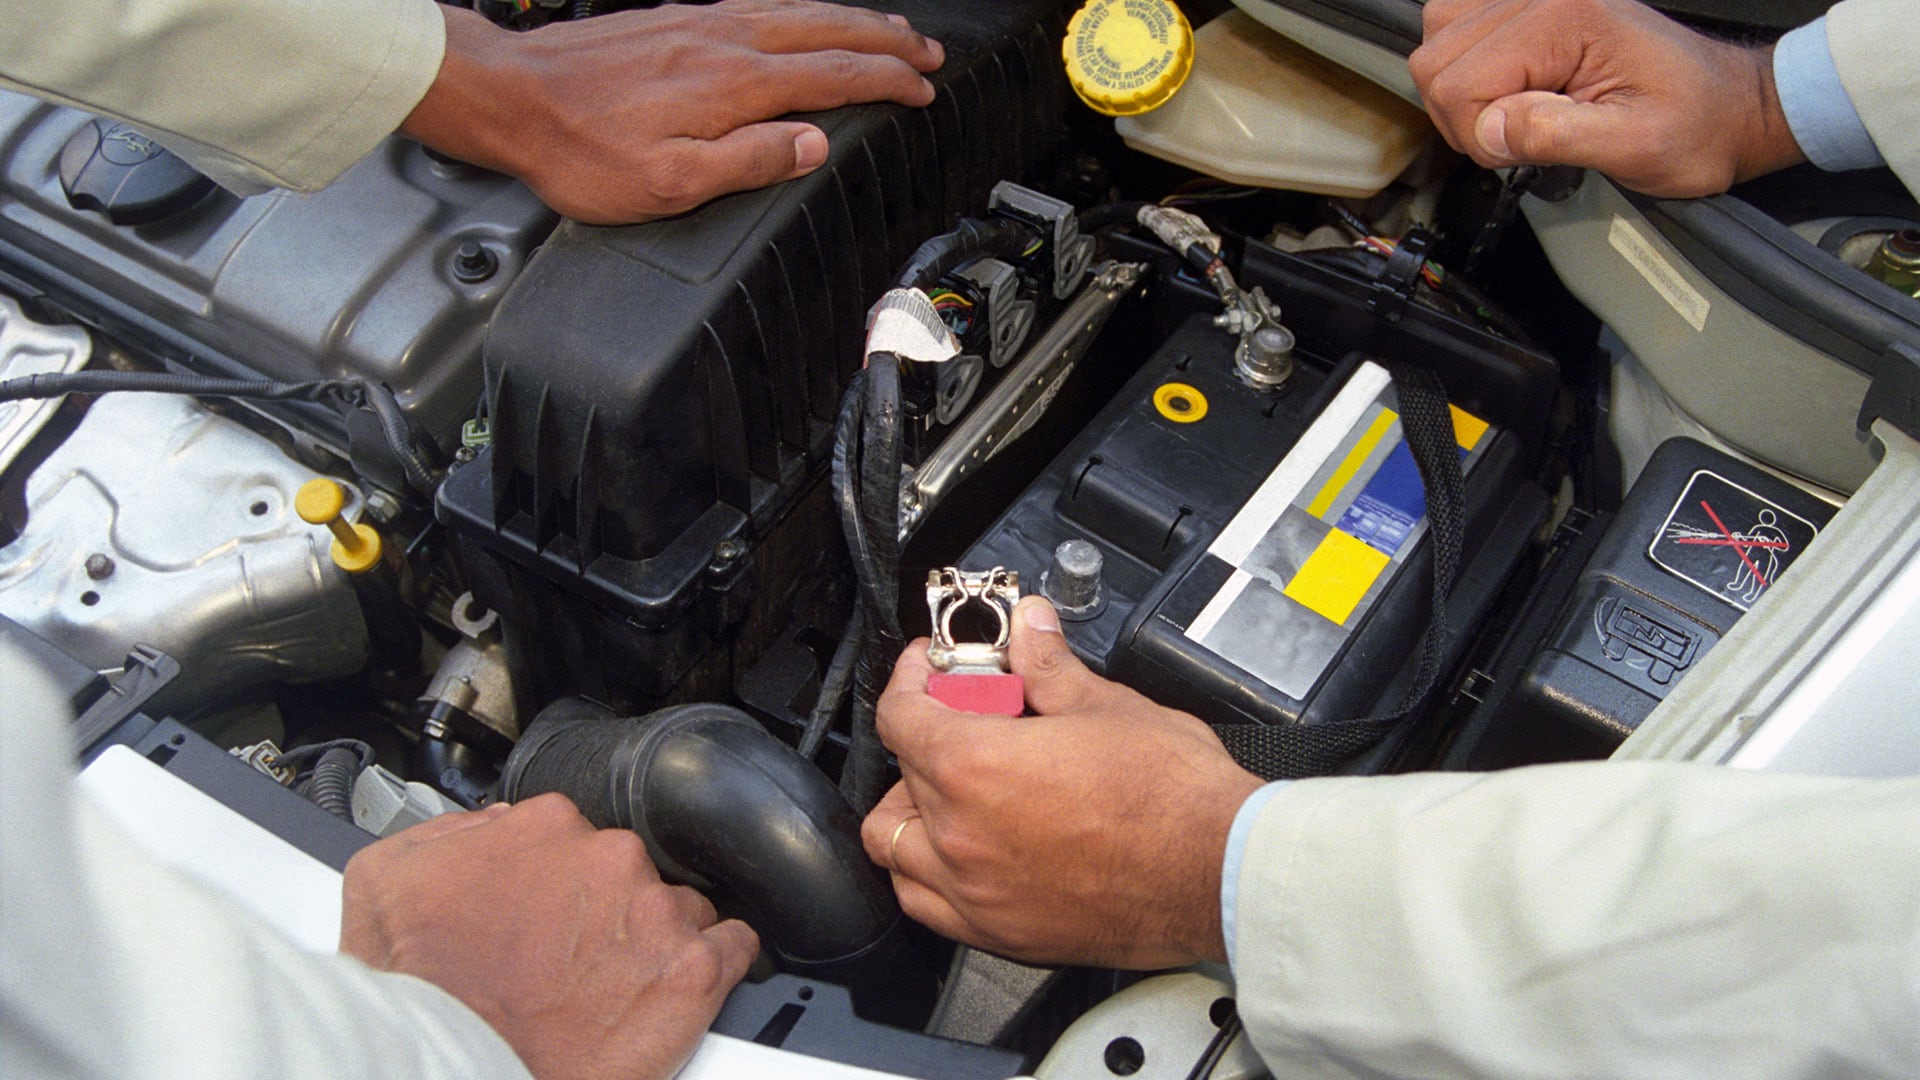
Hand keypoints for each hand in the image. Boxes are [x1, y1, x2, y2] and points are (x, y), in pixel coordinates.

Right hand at [340, 794, 758, 1079]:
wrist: (450, 1068)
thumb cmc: (422, 996)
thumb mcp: (386, 884)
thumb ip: (448, 836)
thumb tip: (489, 827)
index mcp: (545, 829)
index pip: (576, 837)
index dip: (561, 879)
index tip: (549, 911)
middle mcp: (609, 859)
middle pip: (629, 872)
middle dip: (607, 910)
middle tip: (573, 959)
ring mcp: (656, 914)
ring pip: (679, 908)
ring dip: (654, 939)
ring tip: (618, 984)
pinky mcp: (693, 972)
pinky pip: (735, 948)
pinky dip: (719, 963)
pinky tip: (684, 985)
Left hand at [402, 1, 944, 223]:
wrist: (511, 98)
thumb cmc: (580, 149)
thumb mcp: (669, 182)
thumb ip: (749, 161)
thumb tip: (813, 145)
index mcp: (733, 84)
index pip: (834, 75)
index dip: (886, 82)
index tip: (922, 88)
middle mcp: (723, 40)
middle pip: (825, 30)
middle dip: (884, 41)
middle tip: (926, 52)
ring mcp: (698, 23)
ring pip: (796, 11)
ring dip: (848, 20)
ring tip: (885, 28)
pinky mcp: (673, 19)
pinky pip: (761, 5)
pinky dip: (801, 11)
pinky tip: (803, 18)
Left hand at [862, 597, 1263, 968]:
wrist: (1218, 873)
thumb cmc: (1173, 798)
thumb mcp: (1107, 706)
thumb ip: (1049, 666)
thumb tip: (1030, 629)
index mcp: (974, 766)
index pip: (899, 714)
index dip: (910, 679)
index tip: (929, 670)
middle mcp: (960, 835)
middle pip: (900, 774)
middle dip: (927, 737)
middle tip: (969, 721)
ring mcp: (974, 891)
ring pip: (895, 847)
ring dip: (913, 810)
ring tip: (956, 789)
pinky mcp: (1000, 933)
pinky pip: (926, 904)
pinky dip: (928, 873)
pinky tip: (966, 850)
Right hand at [1409, 0, 1804, 196]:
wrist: (1727, 106)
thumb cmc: (1694, 125)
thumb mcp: (1635, 147)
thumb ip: (1557, 135)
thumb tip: (1489, 130)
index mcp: (1567, 21)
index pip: (1460, 82)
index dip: (1479, 134)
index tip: (1522, 150)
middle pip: (1436, 57)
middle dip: (1464, 113)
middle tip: (1517, 134)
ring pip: (1439, 35)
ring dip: (1461, 87)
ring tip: (1514, 110)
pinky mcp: (1531, 6)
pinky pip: (1457, 20)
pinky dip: (1467, 60)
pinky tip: (1506, 85)